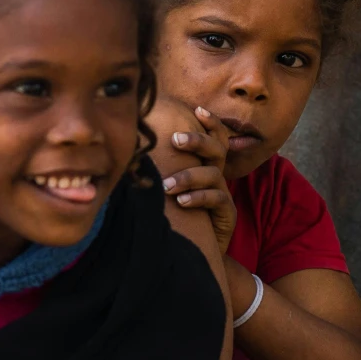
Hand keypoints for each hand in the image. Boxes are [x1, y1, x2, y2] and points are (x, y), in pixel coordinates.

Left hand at [159, 105, 237, 255]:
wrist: (194, 250)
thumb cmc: (176, 215)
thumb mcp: (167, 188)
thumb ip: (160, 167)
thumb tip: (133, 146)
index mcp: (205, 165)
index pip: (214, 137)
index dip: (210, 122)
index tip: (196, 109)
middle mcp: (216, 175)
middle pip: (217, 148)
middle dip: (197, 140)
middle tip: (175, 139)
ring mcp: (223, 194)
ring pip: (213, 174)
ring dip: (189, 176)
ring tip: (168, 186)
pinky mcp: (227, 214)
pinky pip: (218, 199)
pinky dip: (200, 198)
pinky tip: (183, 202)